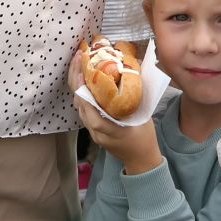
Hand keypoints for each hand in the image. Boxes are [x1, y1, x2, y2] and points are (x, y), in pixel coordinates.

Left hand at [69, 51, 162, 174]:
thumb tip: (133, 72)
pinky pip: (84, 112)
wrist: (141, 161)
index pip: (91, 112)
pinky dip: (83, 96)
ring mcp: (94, 134)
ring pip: (80, 109)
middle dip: (76, 82)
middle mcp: (98, 132)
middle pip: (80, 107)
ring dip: (78, 88)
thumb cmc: (145, 138)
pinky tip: (85, 82)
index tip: (82, 72)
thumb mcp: (144, 116)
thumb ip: (136, 97)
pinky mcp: (94, 132)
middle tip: (78, 60)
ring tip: (80, 66)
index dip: (84, 92)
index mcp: (111, 130)